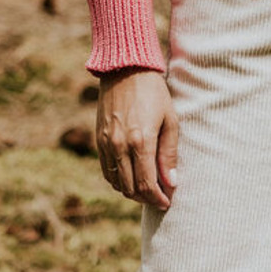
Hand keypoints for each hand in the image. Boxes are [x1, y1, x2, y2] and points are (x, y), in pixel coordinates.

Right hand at [96, 67, 178, 208]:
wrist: (125, 69)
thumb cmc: (153, 93)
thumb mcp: (169, 121)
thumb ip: (169, 154)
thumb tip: (171, 182)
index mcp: (140, 142)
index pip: (146, 184)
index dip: (157, 198)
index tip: (167, 202)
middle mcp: (119, 146)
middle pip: (130, 188)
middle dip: (145, 198)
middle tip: (159, 197)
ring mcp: (106, 144)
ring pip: (116, 182)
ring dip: (131, 191)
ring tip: (147, 188)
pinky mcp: (99, 140)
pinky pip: (106, 170)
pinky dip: (118, 180)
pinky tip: (131, 176)